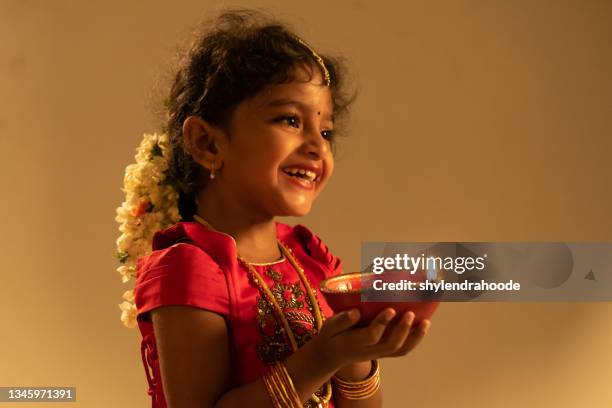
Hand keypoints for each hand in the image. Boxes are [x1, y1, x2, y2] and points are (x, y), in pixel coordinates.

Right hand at [311, 308, 430, 370]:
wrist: (331, 355)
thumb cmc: (331, 336)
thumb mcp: (329, 327)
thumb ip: (341, 320)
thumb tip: (356, 311)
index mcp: (355, 342)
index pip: (372, 335)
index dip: (382, 323)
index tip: (391, 309)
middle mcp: (370, 350)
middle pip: (391, 344)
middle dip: (403, 329)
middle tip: (411, 313)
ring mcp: (379, 353)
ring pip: (400, 350)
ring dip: (415, 337)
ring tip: (426, 322)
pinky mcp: (383, 353)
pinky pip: (402, 350)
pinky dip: (414, 340)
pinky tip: (422, 327)